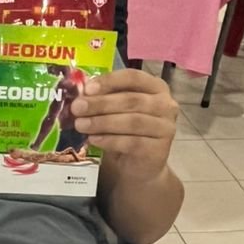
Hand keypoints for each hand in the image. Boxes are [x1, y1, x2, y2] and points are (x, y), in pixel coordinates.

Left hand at [72, 69, 177, 183]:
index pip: (133, 77)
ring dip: (102, 122)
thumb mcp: (115, 111)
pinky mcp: (160, 149)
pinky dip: (110, 140)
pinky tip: (94, 140)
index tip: (87, 89)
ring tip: (80, 125)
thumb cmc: (126, 132)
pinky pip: (132, 142)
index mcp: (155, 87)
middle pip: (131, 100)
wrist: (138, 166)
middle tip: (77, 108)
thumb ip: (104, 99)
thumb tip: (80, 95)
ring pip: (132, 122)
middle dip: (101, 104)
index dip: (109, 81)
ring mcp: (166, 127)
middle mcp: (166, 104)